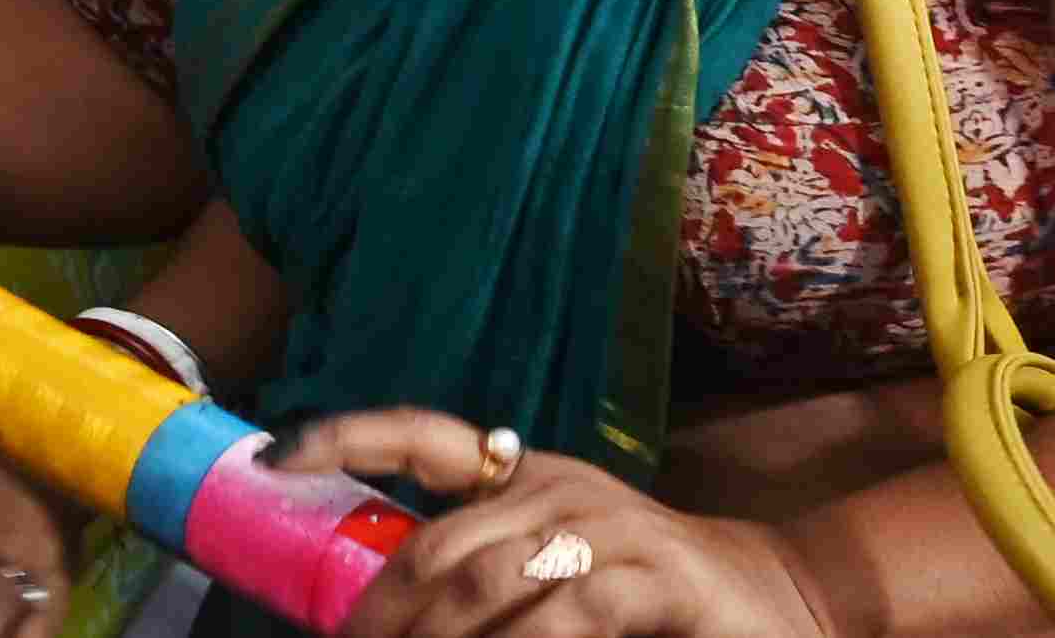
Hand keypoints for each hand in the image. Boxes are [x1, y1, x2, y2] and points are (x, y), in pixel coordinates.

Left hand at [269, 409, 835, 637]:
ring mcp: (606, 526)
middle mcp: (555, 486)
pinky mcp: (652, 577)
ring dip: (431, 636)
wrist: (781, 599)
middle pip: (436, 545)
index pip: (420, 437)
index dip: (344, 438)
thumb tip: (387, 610)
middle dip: (378, 612)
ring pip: (483, 583)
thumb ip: (480, 575)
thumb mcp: (555, 569)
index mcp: (523, 474)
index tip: (272, 458)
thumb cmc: (649, 592)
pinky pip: (562, 618)